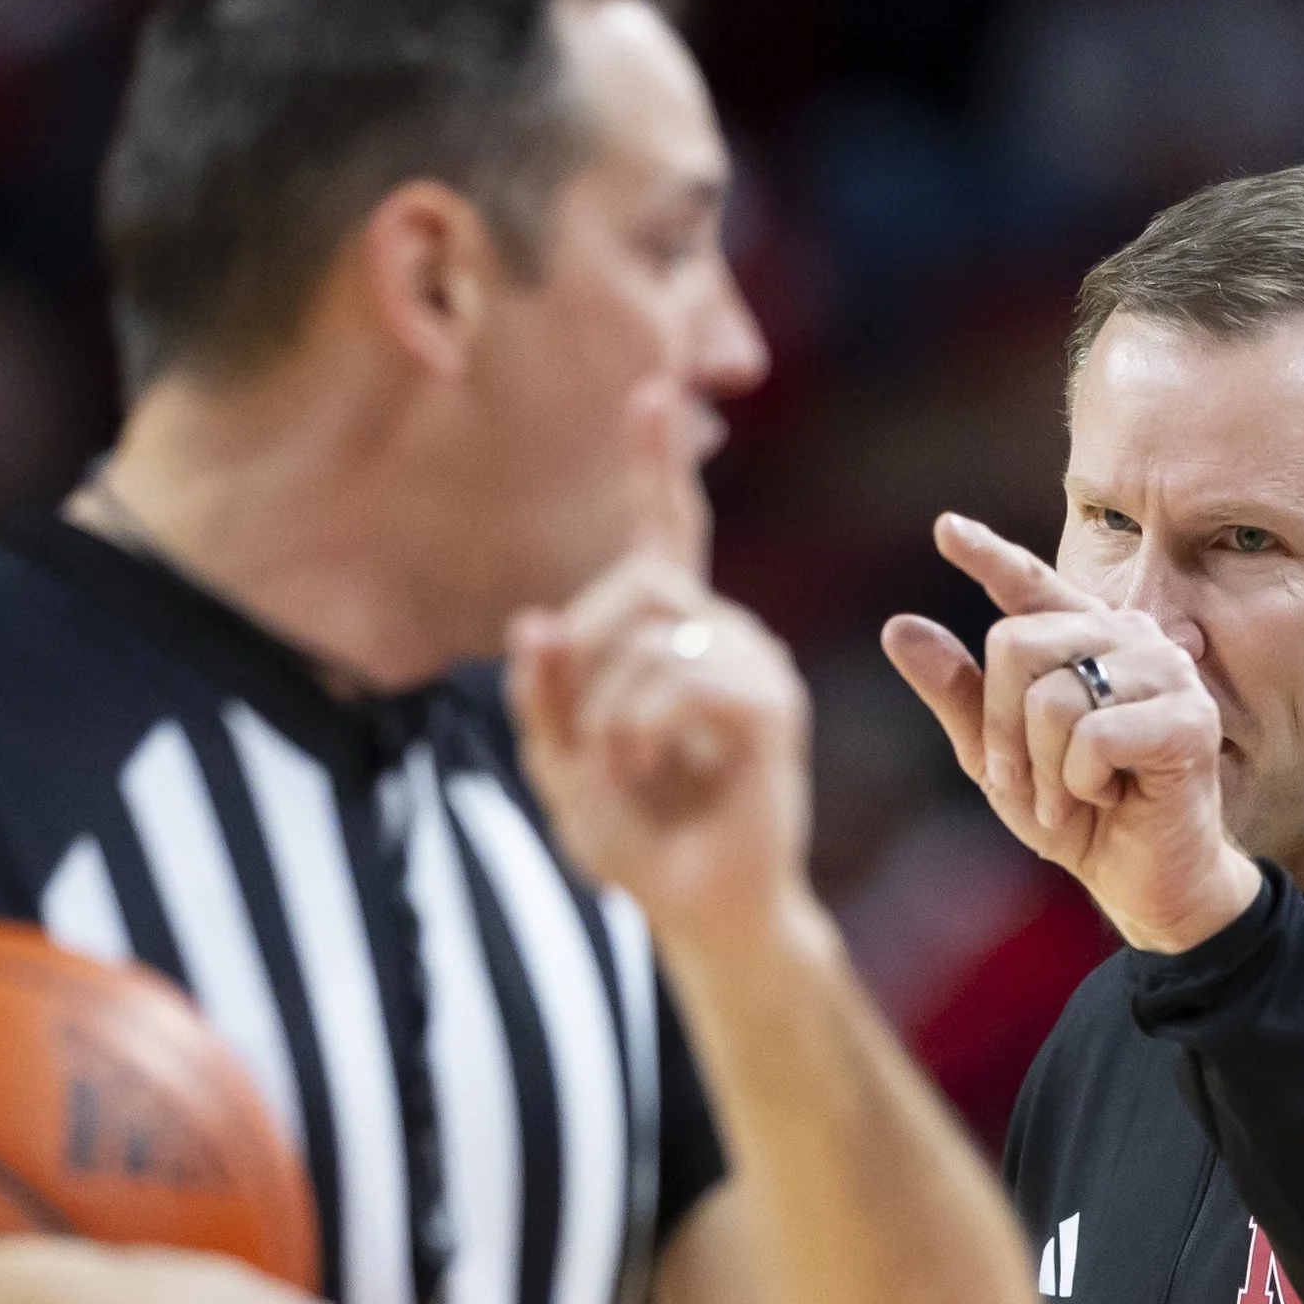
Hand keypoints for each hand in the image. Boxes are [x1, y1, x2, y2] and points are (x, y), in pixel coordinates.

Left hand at [505, 385, 814, 953]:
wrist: (702, 911)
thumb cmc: (636, 838)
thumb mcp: (560, 763)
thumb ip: (543, 696)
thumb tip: (533, 619)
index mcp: (676, 635)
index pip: (668, 534)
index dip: (657, 466)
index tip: (656, 392)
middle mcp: (725, 632)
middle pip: (638, 583)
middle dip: (584, 658)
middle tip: (582, 741)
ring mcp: (755, 664)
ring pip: (654, 634)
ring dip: (609, 710)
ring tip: (624, 769)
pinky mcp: (771, 707)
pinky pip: (687, 679)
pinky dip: (643, 726)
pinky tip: (648, 768)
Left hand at [881, 514, 1261, 952]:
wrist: (1143, 882)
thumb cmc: (1077, 816)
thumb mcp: (998, 756)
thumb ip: (957, 693)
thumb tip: (899, 626)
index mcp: (1086, 637)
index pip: (1030, 584)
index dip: (989, 555)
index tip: (946, 530)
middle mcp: (1130, 637)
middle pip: (1016, 643)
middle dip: (1001, 730)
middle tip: (1024, 783)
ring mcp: (1166, 672)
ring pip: (1052, 697)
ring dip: (1044, 769)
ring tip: (1072, 798)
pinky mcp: (1188, 719)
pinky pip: (1092, 736)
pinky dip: (1081, 784)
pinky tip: (1111, 797)